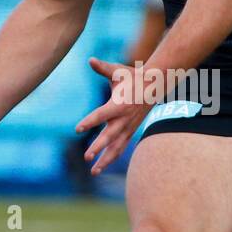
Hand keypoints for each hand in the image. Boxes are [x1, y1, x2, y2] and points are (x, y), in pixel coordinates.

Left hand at [75, 57, 153, 175]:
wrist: (154, 86)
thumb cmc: (132, 77)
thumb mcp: (118, 71)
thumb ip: (102, 67)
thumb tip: (90, 60)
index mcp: (119, 104)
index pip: (101, 115)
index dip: (89, 121)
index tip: (77, 129)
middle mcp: (124, 119)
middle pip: (109, 136)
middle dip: (98, 147)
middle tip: (86, 157)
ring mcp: (128, 127)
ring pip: (116, 147)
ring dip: (105, 160)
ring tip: (93, 171)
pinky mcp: (130, 132)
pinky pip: (121, 148)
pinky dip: (112, 158)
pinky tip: (101, 167)